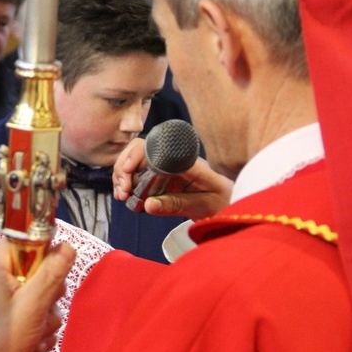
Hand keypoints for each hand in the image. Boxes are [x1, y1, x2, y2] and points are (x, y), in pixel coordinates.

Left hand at [0, 239, 75, 351]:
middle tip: (46, 304)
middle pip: (37, 268)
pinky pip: (38, 314)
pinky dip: (42, 328)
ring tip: (39, 330)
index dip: (41, 247)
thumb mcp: (32, 305)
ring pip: (42, 294)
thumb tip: (68, 246)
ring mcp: (6, 302)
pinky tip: (37, 343)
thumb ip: (51, 275)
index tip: (56, 264)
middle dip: (50, 289)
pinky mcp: (13, 320)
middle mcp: (0, 281)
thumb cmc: (3, 339)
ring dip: (48, 314)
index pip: (20, 240)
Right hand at [113, 138, 231, 219]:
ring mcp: (162, 169)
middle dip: (123, 169)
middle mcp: (169, 160)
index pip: (153, 146)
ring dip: (122, 178)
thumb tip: (147, 205)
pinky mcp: (158, 180)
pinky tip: (126, 197)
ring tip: (122, 196)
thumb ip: (175, 205)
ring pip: (133, 163)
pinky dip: (127, 186)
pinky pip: (137, 177)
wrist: (229, 204)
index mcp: (182, 160)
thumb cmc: (221, 201)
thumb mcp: (201, 205)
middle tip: (123, 191)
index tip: (128, 173)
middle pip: (138, 151)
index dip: (135, 156)